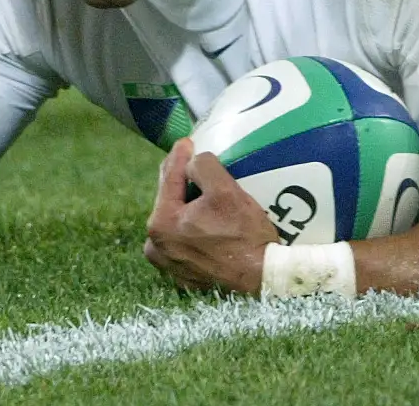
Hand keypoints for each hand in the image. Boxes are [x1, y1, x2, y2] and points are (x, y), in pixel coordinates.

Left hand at [143, 138, 280, 293]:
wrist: (262, 277)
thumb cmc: (244, 235)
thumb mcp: (225, 190)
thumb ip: (202, 166)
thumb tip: (192, 161)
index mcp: (161, 223)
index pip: (169, 178)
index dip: (180, 156)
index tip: (187, 141)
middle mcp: (157, 246)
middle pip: (169, 200)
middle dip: (182, 180)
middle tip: (194, 162)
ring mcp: (168, 263)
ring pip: (175, 221)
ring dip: (186, 204)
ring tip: (201, 190)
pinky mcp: (183, 274)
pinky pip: (184, 240)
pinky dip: (192, 227)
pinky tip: (206, 219)